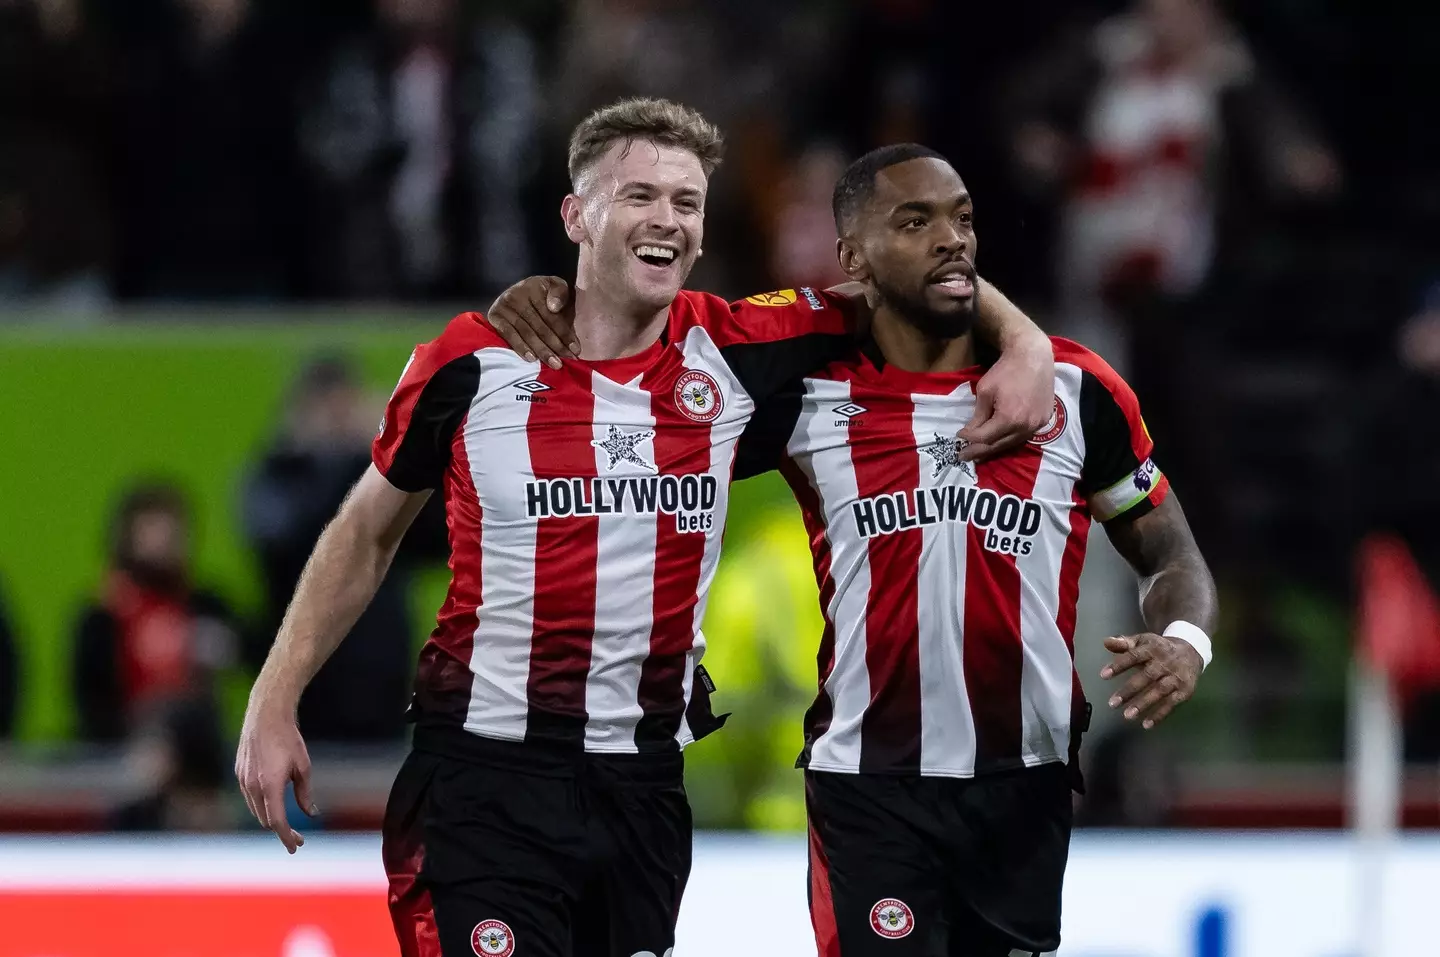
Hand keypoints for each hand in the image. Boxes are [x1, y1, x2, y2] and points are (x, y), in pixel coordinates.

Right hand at [235, 701, 316, 852]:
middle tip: (298, 837)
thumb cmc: (289, 740)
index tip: (296, 846)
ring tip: (287, 824)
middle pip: (266, 819)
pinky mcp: (239, 773)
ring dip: (271, 819)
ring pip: (256, 810)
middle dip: (281, 831)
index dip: (287, 837)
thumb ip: (305, 794)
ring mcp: (243, 780)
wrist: (266, 716)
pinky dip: (262, 806)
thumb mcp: (303, 767)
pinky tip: (274, 803)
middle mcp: (252, 786)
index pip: (277, 821)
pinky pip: (250, 797)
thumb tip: (310, 813)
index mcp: (270, 786)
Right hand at [480, 276, 578, 369]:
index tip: (575, 349)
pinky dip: (520, 347)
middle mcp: (517, 295)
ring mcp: (504, 306)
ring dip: (541, 351)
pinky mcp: (494, 316)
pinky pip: (509, 335)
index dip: (564, 334)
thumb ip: (560, 293)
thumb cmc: (542, 294)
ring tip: (553, 364)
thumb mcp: (555, 286)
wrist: (516, 291)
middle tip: (565, 362)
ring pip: (526, 333)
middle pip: (540, 326)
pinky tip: (531, 359)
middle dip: (555, 346)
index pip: (551, 315)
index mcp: (535, 286)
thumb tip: (554, 307)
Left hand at [957, 336, 1053, 460]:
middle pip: (998, 445)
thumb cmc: (1006, 370)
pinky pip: (1023, 436)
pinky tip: (999, 440)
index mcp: (1009, 419)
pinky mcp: (1044, 421)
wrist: (1034, 357)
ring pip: (1012, 443)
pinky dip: (1009, 439)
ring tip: (979, 452)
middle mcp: (1025, 427)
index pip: (985, 437)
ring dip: (994, 448)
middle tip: (964, 456)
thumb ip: (978, 416)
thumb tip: (969, 433)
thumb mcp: (985, 391)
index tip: (959, 436)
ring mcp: (1037, 425)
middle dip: (979, 451)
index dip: (970, 438)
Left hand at [1100, 634, 1202, 729]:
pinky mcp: (1184, 691)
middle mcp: (1165, 663)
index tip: (1103, 675)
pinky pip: (1172, 704)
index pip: (1134, 656)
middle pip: (1147, 676)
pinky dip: (1160, 714)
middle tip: (1112, 703)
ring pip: (1159, 691)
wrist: (1191, 652)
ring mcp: (1176, 677)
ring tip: (1127, 716)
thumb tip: (1106, 642)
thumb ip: (1124, 643)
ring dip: (1143, 704)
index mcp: (1152, 648)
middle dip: (1129, 690)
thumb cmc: (1159, 648)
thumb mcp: (1143, 641)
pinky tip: (1146, 724)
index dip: (1119, 665)